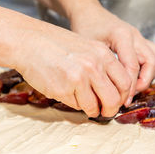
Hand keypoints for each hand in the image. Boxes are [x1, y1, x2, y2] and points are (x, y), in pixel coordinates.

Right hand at [12, 21, 131, 117]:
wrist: (29, 42)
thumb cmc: (56, 44)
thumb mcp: (87, 47)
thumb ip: (102, 66)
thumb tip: (114, 90)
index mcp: (103, 54)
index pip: (125, 83)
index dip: (122, 96)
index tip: (117, 101)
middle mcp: (93, 66)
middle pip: (114, 99)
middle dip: (110, 110)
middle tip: (105, 111)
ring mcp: (78, 79)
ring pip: (94, 106)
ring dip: (91, 109)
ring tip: (83, 102)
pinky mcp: (63, 90)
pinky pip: (75, 105)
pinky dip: (73, 103)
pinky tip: (65, 91)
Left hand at [70, 5, 154, 105]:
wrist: (88, 13)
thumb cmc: (85, 27)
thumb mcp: (88, 47)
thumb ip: (99, 65)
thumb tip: (105, 91)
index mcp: (121, 35)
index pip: (132, 66)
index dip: (129, 86)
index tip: (123, 100)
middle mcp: (134, 35)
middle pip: (152, 61)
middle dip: (143, 82)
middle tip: (130, 95)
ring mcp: (139, 37)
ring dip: (149, 75)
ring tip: (134, 88)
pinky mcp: (139, 41)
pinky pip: (153, 55)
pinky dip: (149, 69)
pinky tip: (135, 78)